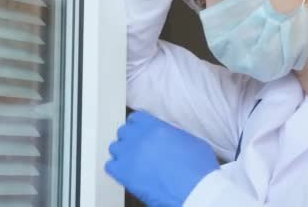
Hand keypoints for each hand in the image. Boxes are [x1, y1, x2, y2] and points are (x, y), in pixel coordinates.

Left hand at [105, 111, 219, 206]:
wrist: (194, 190)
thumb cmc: (198, 168)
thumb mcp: (190, 140)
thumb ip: (173, 134)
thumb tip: (169, 136)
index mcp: (155, 127)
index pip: (136, 118)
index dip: (139, 126)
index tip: (140, 131)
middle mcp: (139, 138)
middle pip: (123, 132)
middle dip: (130, 139)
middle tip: (138, 147)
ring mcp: (129, 155)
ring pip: (115, 148)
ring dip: (123, 153)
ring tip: (132, 160)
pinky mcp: (124, 174)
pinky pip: (110, 166)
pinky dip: (116, 168)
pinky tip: (125, 172)